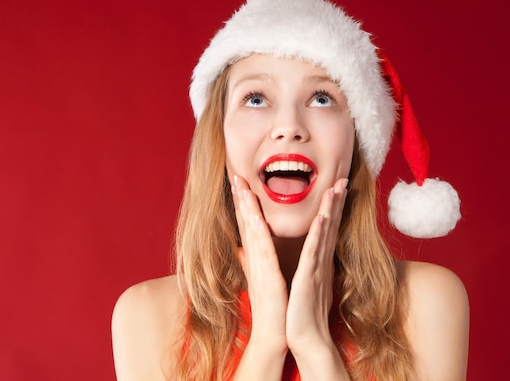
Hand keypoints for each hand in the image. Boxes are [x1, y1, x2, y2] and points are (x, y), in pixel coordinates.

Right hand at [231, 175, 288, 353]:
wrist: (274, 334)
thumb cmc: (269, 307)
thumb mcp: (259, 278)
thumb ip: (249, 262)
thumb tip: (241, 248)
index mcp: (255, 257)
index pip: (247, 224)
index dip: (241, 203)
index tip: (237, 181)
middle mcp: (254, 259)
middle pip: (246, 223)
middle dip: (240, 199)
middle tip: (235, 175)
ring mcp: (260, 267)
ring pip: (252, 232)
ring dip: (248, 210)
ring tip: (242, 188)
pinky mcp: (269, 278)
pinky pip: (265, 253)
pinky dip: (261, 235)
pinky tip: (259, 220)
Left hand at [286, 178, 347, 356]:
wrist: (304, 338)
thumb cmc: (300, 312)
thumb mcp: (300, 284)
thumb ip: (300, 267)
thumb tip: (298, 257)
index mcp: (315, 262)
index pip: (324, 230)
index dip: (331, 209)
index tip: (334, 188)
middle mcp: (319, 262)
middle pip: (329, 227)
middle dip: (336, 203)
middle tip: (342, 180)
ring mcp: (315, 269)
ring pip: (324, 234)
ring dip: (330, 210)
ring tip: (336, 189)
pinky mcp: (308, 278)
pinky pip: (314, 253)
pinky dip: (318, 234)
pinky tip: (323, 218)